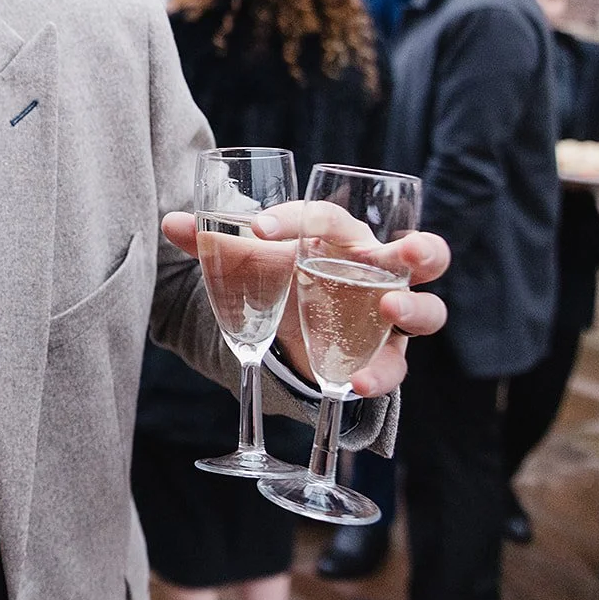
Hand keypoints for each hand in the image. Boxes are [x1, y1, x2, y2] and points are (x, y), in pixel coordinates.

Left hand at [162, 202, 449, 397]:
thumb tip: (170, 221)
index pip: (326, 217)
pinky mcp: (387, 356)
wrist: (289, 328)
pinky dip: (378, 375)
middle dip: (422, 249)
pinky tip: (352, 382)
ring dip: (414, 308)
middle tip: (409, 249)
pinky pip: (394, 367)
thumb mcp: (249, 261)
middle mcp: (378, 270)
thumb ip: (213, 242)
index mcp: (341, 236)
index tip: (256, 227)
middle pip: (421, 253)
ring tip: (390, 308)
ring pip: (427, 310)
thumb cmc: (281, 277)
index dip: (295, 218)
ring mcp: (391, 315)